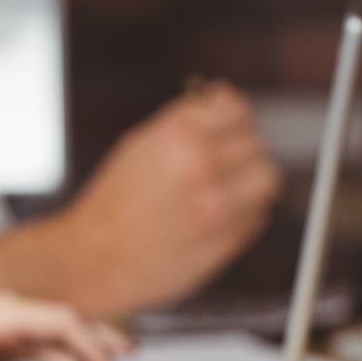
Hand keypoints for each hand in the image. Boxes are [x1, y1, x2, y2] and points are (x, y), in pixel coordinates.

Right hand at [46, 82, 281, 317]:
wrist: (93, 261)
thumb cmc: (113, 205)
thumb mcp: (140, 145)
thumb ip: (188, 119)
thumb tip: (225, 98)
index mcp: (179, 136)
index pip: (237, 110)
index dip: (232, 119)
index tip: (226, 130)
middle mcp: (202, 167)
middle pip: (256, 144)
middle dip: (241, 152)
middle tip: (219, 169)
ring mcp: (218, 208)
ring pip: (267, 180)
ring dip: (251, 183)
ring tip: (223, 193)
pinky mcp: (226, 242)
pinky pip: (257, 218)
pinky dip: (244, 216)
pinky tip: (213, 221)